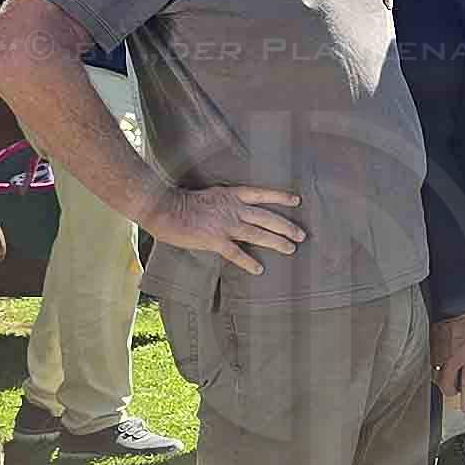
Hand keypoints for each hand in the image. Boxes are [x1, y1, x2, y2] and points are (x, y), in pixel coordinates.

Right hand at [142, 184, 304, 273]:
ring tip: (291, 249)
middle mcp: (233, 209)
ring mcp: (226, 224)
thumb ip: (223, 203)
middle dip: (286, 226)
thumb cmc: (181, 202)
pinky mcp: (215, 240)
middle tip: (301, 234)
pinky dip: (248, 262)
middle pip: (267, 217)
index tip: (296, 200)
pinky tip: (259, 269)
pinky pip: (236, 254)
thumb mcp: (209, 196)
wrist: (163, 207)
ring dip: (277, 242)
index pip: (261, 194)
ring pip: (258, 234)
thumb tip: (231, 210)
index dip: (280, 197)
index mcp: (231, 195)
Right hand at [433, 308, 464, 402]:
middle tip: (457, 389)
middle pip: (446, 386)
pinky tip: (445, 355)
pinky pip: (433, 359)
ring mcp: (440, 352)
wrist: (459, 302)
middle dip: (452, 391)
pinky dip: (438, 360)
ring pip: (438, 373)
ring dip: (444, 375)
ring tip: (452, 371)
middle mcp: (453, 359)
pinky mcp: (432, 344)